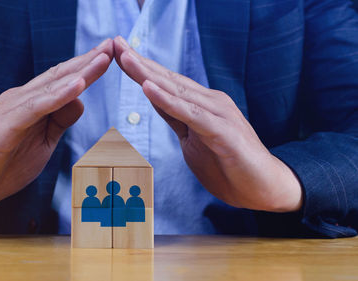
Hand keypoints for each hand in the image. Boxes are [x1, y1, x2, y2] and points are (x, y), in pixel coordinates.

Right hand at [0, 39, 113, 207]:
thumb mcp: (43, 142)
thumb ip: (59, 120)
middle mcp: (22, 98)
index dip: (86, 67)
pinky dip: (59, 95)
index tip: (109, 55)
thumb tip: (80, 101)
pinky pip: (38, 106)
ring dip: (80, 71)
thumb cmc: (2, 164)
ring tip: (103, 57)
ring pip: (52, 86)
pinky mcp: (7, 123)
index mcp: (31, 103)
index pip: (62, 80)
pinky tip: (78, 85)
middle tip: (113, 45)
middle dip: (88, 60)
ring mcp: (13, 108)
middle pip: (60, 76)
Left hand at [114, 36, 301, 211]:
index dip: (141, 68)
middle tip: (115, 43)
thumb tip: (155, 98)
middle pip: (168, 80)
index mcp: (200, 104)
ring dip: (148, 75)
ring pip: (177, 91)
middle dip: (139, 62)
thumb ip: (176, 118)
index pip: (165, 83)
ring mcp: (218, 114)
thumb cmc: (228, 165)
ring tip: (125, 58)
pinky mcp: (223, 132)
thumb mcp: (192, 139)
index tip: (118, 52)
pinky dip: (168, 101)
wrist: (263, 189)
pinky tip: (149, 88)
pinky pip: (191, 115)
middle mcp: (210, 102)